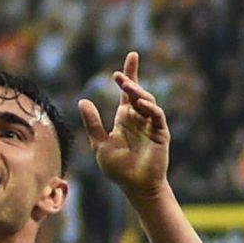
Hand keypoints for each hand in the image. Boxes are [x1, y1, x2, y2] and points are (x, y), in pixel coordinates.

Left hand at [80, 52, 169, 198]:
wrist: (135, 186)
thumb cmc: (118, 169)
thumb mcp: (100, 144)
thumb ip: (92, 124)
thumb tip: (83, 101)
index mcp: (125, 118)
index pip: (127, 92)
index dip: (130, 73)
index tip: (132, 55)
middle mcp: (139, 118)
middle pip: (138, 92)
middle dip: (130, 80)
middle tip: (118, 76)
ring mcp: (151, 125)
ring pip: (148, 101)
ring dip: (138, 92)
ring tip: (126, 87)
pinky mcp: (160, 133)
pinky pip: (157, 116)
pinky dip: (149, 108)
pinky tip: (139, 104)